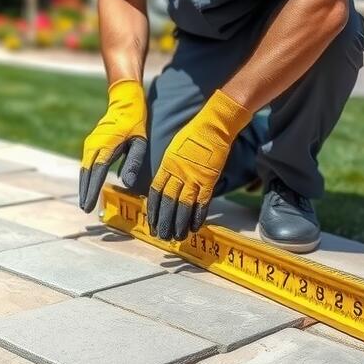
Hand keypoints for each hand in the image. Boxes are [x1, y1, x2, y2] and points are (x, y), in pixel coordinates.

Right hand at [79, 79, 147, 211]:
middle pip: (86, 173)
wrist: (124, 101)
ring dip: (84, 185)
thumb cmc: (135, 122)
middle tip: (85, 209)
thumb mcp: (140, 142)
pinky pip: (86, 163)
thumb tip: (126, 183)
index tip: (88, 206)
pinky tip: (88, 186)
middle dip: (84, 192)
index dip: (91, 191)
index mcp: (106, 145)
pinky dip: (86, 176)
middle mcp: (94, 145)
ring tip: (85, 202)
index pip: (96, 173)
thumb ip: (133, 162)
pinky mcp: (91, 143)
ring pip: (84, 169)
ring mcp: (90, 143)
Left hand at [148, 90, 251, 240]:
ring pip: (182, 206)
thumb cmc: (192, 136)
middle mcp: (177, 174)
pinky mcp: (209, 180)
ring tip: (176, 237)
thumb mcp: (173, 151)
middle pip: (167, 203)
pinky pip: (202, 202)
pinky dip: (197, 216)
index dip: (152, 210)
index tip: (150, 222)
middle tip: (161, 236)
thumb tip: (165, 185)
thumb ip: (168, 169)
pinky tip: (194, 228)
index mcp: (166, 166)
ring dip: (178, 224)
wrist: (212, 126)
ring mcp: (193, 178)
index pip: (155, 193)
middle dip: (163, 222)